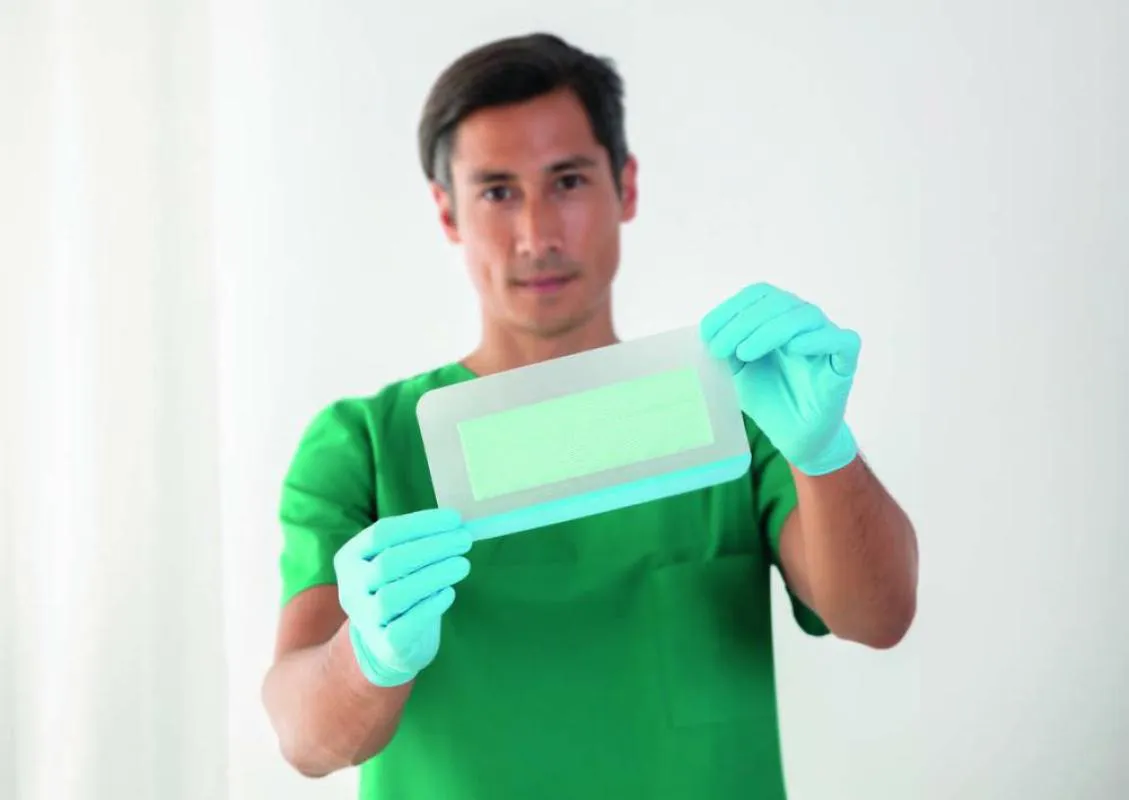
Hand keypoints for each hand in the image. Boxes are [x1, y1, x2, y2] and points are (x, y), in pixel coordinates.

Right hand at [333, 508, 471, 686]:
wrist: (392, 641)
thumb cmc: (400, 586)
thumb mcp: (398, 560)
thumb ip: (418, 542)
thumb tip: (456, 525)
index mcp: (350, 557)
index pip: (382, 533)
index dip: (420, 523)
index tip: (455, 519)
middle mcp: (350, 587)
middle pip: (389, 562)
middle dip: (432, 548)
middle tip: (464, 541)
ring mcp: (364, 618)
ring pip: (394, 595)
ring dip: (433, 576)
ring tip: (463, 565)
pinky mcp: (383, 645)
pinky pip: (405, 626)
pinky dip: (429, 607)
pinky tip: (448, 593)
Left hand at [700, 282, 860, 475]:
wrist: (792, 435)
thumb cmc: (767, 398)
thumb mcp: (737, 371)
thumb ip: (726, 349)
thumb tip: (707, 331)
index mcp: (777, 317)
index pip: (758, 295)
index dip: (731, 308)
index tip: (706, 331)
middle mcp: (803, 321)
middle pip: (779, 301)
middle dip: (743, 322)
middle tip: (719, 348)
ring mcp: (826, 338)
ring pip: (806, 316)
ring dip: (770, 330)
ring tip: (745, 352)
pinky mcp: (845, 361)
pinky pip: (842, 340)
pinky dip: (818, 340)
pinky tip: (794, 348)